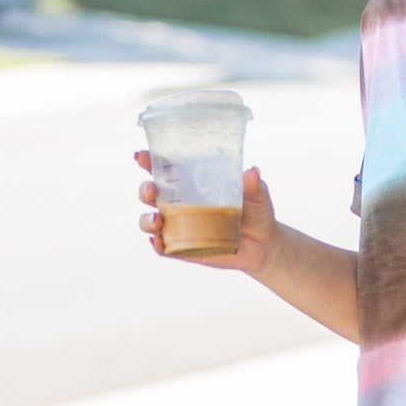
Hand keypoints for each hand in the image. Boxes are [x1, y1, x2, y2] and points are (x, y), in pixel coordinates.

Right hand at [135, 150, 280, 275]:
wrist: (264, 245)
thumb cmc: (256, 212)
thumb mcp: (258, 195)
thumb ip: (254, 184)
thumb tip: (252, 172)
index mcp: (191, 184)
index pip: (165, 169)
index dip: (149, 161)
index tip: (141, 156)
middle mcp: (180, 204)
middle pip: (150, 194)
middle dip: (145, 190)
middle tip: (153, 190)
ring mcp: (179, 227)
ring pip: (150, 221)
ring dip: (147, 220)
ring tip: (157, 220)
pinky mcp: (184, 248)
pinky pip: (164, 248)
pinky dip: (158, 245)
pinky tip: (159, 242)